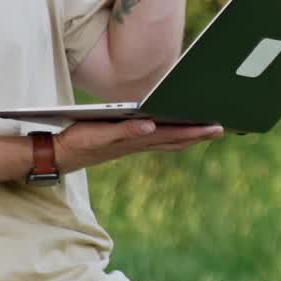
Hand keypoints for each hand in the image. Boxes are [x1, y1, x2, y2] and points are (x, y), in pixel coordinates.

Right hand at [55, 119, 222, 173]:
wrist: (60, 156)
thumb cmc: (78, 143)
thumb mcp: (100, 134)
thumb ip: (124, 131)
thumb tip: (150, 125)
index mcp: (136, 140)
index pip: (172, 135)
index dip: (194, 131)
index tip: (215, 127)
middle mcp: (138, 143)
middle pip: (175, 139)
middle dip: (198, 134)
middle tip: (221, 129)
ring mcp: (133, 145)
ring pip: (167, 141)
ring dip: (187, 136)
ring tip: (205, 131)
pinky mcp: (125, 143)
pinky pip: (155, 140)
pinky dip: (170, 136)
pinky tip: (174, 133)